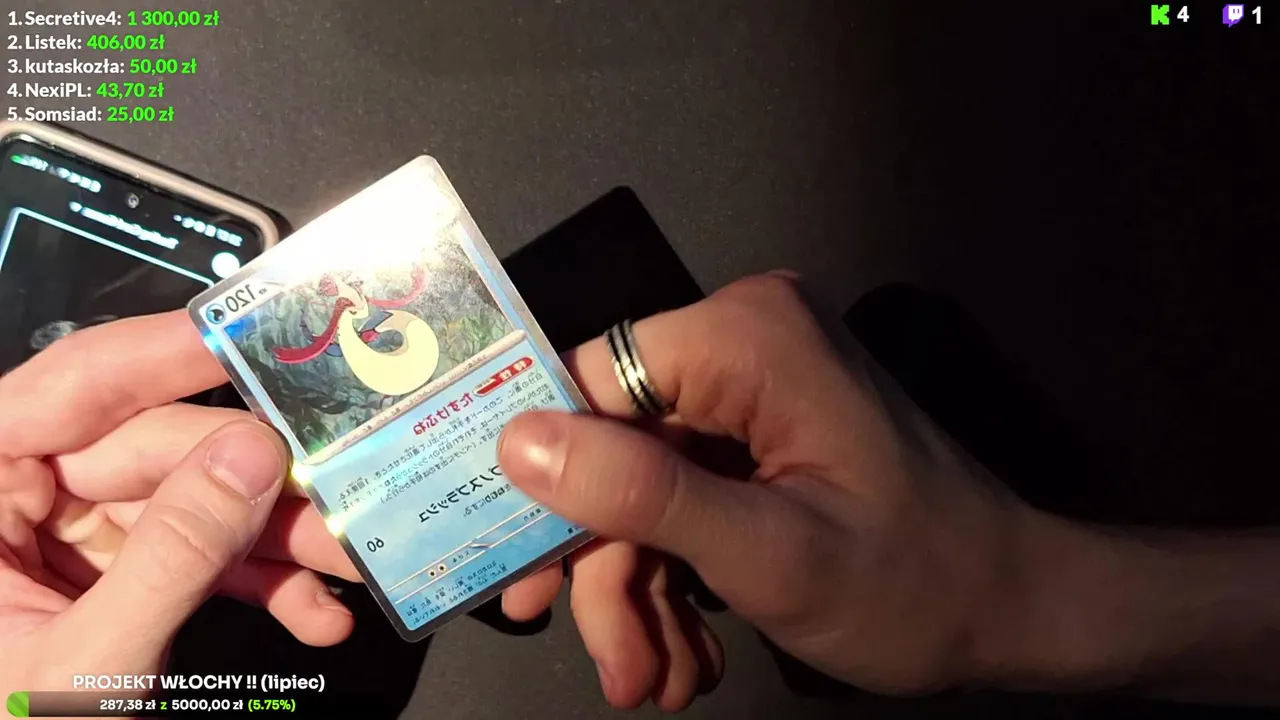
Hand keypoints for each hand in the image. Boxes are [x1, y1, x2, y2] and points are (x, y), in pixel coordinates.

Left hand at [0, 312, 358, 694]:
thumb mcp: (82, 665)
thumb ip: (171, 556)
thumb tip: (251, 457)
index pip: (78, 386)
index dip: (175, 351)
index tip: (266, 332)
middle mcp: (16, 495)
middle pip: (164, 450)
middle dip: (263, 487)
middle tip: (342, 497)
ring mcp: (67, 538)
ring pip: (193, 504)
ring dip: (276, 543)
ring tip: (344, 571)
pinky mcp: (111, 577)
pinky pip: (192, 557)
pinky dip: (254, 586)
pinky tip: (309, 614)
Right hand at [497, 273, 1033, 696]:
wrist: (1016, 608)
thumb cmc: (914, 583)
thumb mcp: (770, 554)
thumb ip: (644, 494)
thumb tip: (517, 443)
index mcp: (749, 337)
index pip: (590, 381)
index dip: (548, 480)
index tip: (525, 579)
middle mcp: (744, 339)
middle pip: (614, 445)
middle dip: (608, 565)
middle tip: (618, 667)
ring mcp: (753, 385)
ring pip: (642, 482)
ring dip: (641, 586)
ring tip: (658, 679)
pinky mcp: (759, 429)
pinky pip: (681, 490)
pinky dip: (675, 572)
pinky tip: (686, 650)